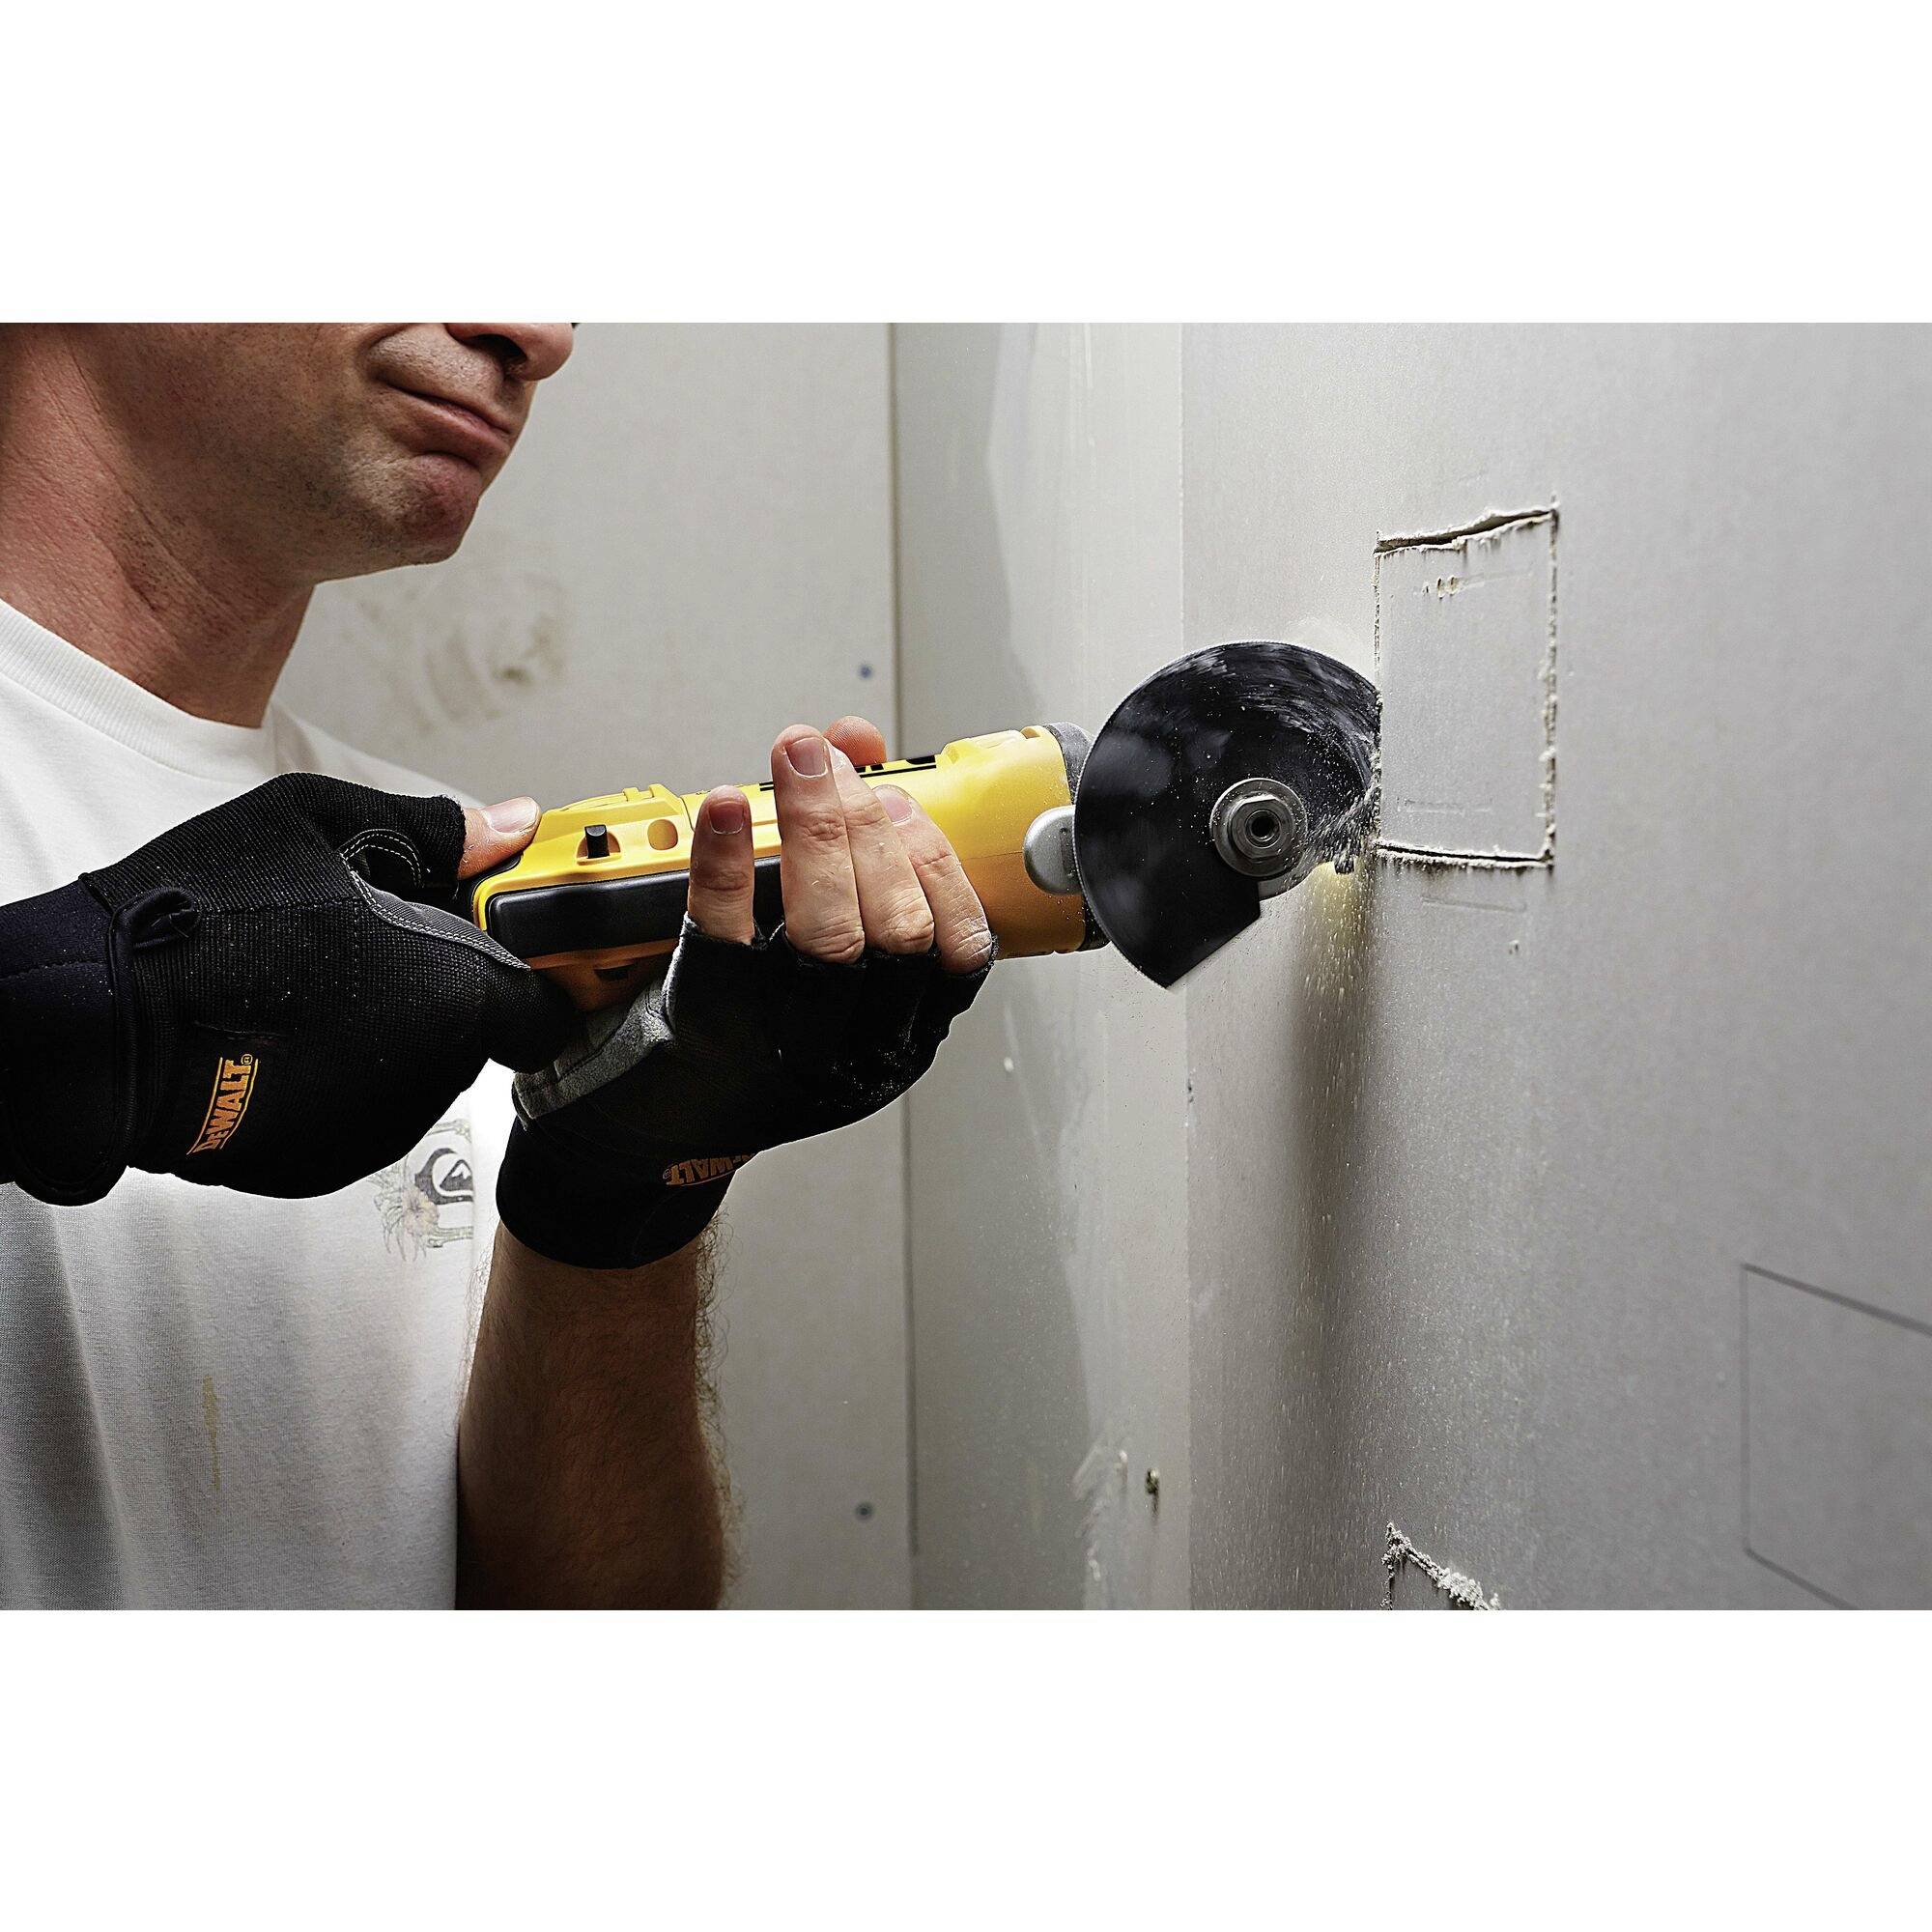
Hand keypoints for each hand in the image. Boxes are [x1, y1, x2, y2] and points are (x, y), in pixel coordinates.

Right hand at [0, 774, 573, 1203]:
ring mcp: (375, 1129)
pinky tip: (279, 1036)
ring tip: (309, 987)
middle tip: (370, 942)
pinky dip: (335, 1077)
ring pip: (413, 1073)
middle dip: (440, 989)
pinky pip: (356, 1112)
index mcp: (454, 995)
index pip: (546, 1011)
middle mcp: (431, 1077)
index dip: (525, 973)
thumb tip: (509, 823)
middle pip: (472, 1035)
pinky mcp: (321, 1166)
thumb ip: (434, 831)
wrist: (98, 1025)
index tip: (489, 943)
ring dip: (386, 1033)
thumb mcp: (322, 826)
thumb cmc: (204, 919)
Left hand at [494, 717, 993, 1268]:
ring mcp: (786, 1046)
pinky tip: (728, 806)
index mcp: (899, 1040)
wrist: (647, 1132)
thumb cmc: (745, 1040)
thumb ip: (852, 861)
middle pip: (896, 931)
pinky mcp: (708, 1026)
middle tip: (828, 763)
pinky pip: (726, 934)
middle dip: (870, 829)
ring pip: (831, 936)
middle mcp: (855, 1053)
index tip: (901, 804)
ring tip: (794, 762)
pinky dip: (730, 861)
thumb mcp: (825, 972)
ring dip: (818, 832)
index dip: (937, 864)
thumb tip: (855, 745)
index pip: (959, 950)